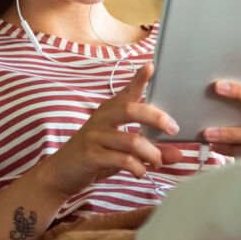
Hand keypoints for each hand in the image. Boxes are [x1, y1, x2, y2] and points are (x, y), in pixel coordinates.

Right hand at [38, 62, 183, 198]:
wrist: (61, 173)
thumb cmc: (95, 156)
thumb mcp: (123, 151)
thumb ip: (150, 150)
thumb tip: (179, 154)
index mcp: (109, 111)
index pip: (127, 91)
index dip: (139, 78)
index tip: (151, 66)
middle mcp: (101, 119)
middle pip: (131, 110)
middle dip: (156, 118)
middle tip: (173, 129)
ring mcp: (95, 136)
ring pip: (132, 140)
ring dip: (151, 153)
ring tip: (157, 163)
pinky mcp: (91, 155)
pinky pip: (123, 159)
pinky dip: (138, 168)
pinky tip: (140, 172)